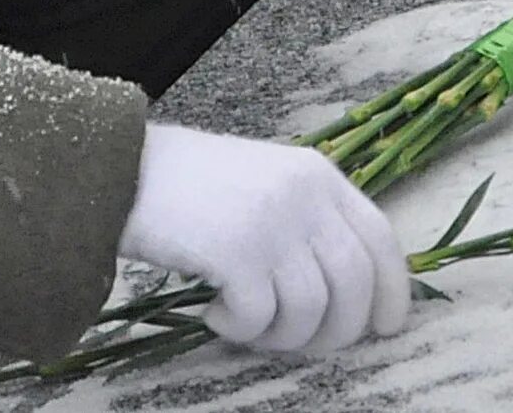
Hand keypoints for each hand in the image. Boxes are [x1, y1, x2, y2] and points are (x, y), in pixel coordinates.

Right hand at [118, 125, 411, 356]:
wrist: (121, 169)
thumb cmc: (189, 185)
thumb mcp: (264, 182)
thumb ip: (307, 220)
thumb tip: (350, 294)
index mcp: (316, 173)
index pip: (380, 238)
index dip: (392, 291)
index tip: (386, 327)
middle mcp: (304, 194)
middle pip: (354, 285)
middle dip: (335, 331)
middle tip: (297, 342)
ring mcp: (273, 221)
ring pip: (311, 311)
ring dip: (279, 335)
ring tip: (244, 322)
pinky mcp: (237, 251)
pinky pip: (260, 318)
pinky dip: (238, 330)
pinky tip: (213, 313)